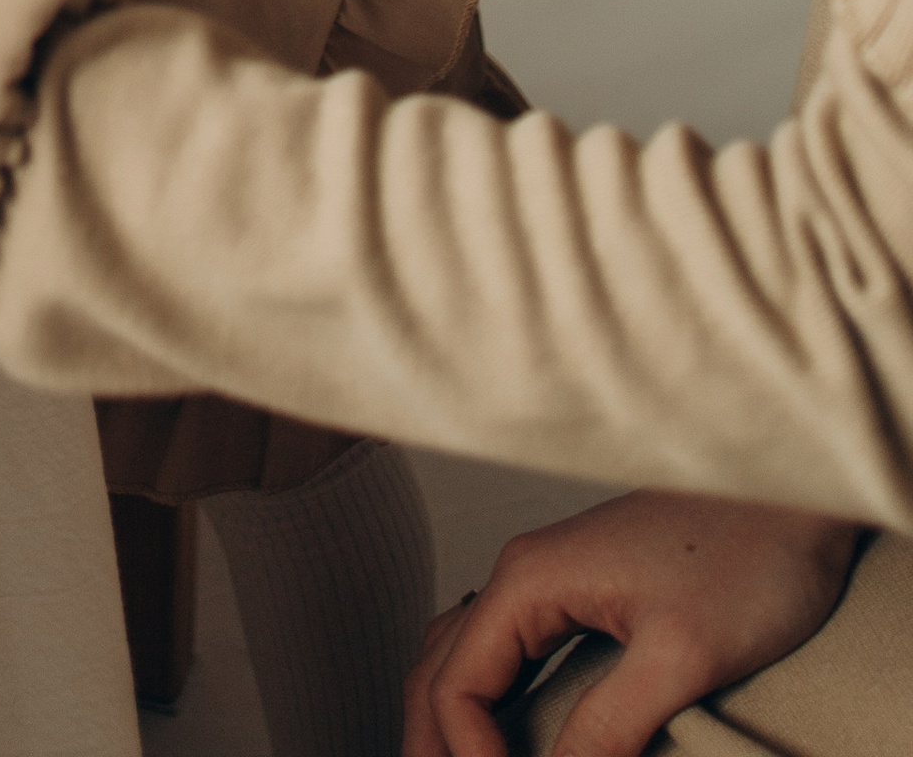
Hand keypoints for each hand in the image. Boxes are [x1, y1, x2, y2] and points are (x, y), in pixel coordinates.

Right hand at [402, 494, 859, 756]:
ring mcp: (550, 578)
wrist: (796, 496)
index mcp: (531, 580)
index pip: (459, 684)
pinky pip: (502, 647)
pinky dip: (481, 693)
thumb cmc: (751, 558)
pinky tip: (497, 726)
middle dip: (430, 739)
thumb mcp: (681, 656)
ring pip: (462, 652)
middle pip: (441, 666)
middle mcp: (525, 573)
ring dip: (447, 717)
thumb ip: (609, 726)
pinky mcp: (580, 589)